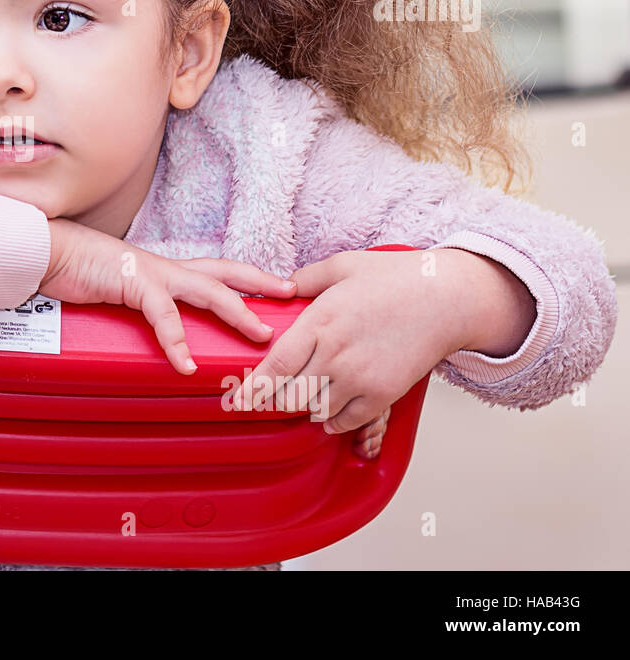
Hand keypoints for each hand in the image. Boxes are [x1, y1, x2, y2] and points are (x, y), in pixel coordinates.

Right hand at [39, 218, 298, 374]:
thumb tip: (155, 333)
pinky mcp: (133, 284)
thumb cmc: (78, 272)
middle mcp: (166, 268)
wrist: (48, 253)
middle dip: (261, 281)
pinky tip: (186, 364)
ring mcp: (153, 274)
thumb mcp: (118, 293)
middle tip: (292, 293)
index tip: (279, 286)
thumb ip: (141, 308)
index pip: (216, 271)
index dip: (248, 277)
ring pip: (209, 290)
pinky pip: (163, 315)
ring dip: (238, 312)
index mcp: (165, 270)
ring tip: (261, 336)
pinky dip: (177, 341)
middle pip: (226, 271)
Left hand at [230, 247, 492, 456]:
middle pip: (290, 394)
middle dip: (276, 398)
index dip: (253, 388)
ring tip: (303, 396)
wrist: (449, 299)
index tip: (237, 400)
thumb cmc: (396, 278)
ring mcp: (361, 378)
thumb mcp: (343, 266)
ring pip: (315, 410)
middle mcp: (336, 354)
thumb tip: (282, 287)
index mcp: (321, 321)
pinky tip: (329, 409)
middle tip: (269, 395)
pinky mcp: (383, 394)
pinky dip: (332, 420)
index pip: (276, 364)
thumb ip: (305, 279)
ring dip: (305, 406)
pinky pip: (345, 421)